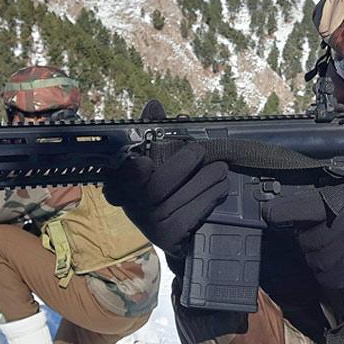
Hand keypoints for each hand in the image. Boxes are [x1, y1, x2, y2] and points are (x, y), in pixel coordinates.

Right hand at [102, 143, 228, 255]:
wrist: (178, 230)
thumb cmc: (169, 188)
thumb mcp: (160, 159)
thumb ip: (156, 133)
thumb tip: (154, 106)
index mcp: (124, 183)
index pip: (122, 176)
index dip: (132, 171)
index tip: (143, 163)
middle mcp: (133, 206)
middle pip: (156, 187)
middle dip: (182, 164)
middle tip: (200, 151)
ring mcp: (150, 225)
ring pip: (179, 199)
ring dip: (206, 180)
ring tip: (221, 169)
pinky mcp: (169, 237)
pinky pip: (192, 214)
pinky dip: (210, 197)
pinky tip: (221, 188)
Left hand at [265, 191, 343, 298]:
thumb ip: (331, 199)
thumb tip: (298, 200)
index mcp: (342, 210)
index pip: (298, 209)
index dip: (281, 211)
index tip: (271, 212)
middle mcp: (337, 236)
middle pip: (302, 236)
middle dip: (309, 233)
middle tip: (329, 230)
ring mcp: (338, 262)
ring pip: (310, 257)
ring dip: (317, 252)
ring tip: (340, 247)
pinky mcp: (341, 283)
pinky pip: (320, 275)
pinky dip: (326, 269)